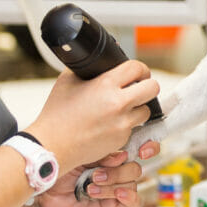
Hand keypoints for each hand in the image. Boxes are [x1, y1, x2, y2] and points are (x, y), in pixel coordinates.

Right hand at [27, 63, 159, 173]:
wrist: (53, 145)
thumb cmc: (57, 114)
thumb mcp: (68, 81)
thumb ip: (88, 69)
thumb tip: (101, 62)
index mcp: (106, 84)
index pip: (137, 68)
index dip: (140, 69)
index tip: (138, 73)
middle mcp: (118, 103)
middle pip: (153, 88)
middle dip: (147, 87)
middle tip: (139, 88)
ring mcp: (122, 123)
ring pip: (146, 111)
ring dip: (138, 107)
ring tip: (123, 108)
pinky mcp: (121, 140)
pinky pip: (133, 128)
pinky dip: (126, 124)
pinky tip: (111, 123)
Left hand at [33, 142, 158, 206]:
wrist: (43, 190)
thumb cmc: (58, 169)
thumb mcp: (81, 152)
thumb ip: (104, 151)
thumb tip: (122, 154)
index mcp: (110, 153)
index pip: (138, 146)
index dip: (147, 146)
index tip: (143, 149)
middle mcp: (114, 169)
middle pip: (135, 167)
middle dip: (117, 170)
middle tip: (96, 172)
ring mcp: (114, 187)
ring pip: (132, 182)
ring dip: (112, 183)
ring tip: (90, 185)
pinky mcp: (112, 206)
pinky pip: (132, 202)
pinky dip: (126, 196)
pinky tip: (109, 194)